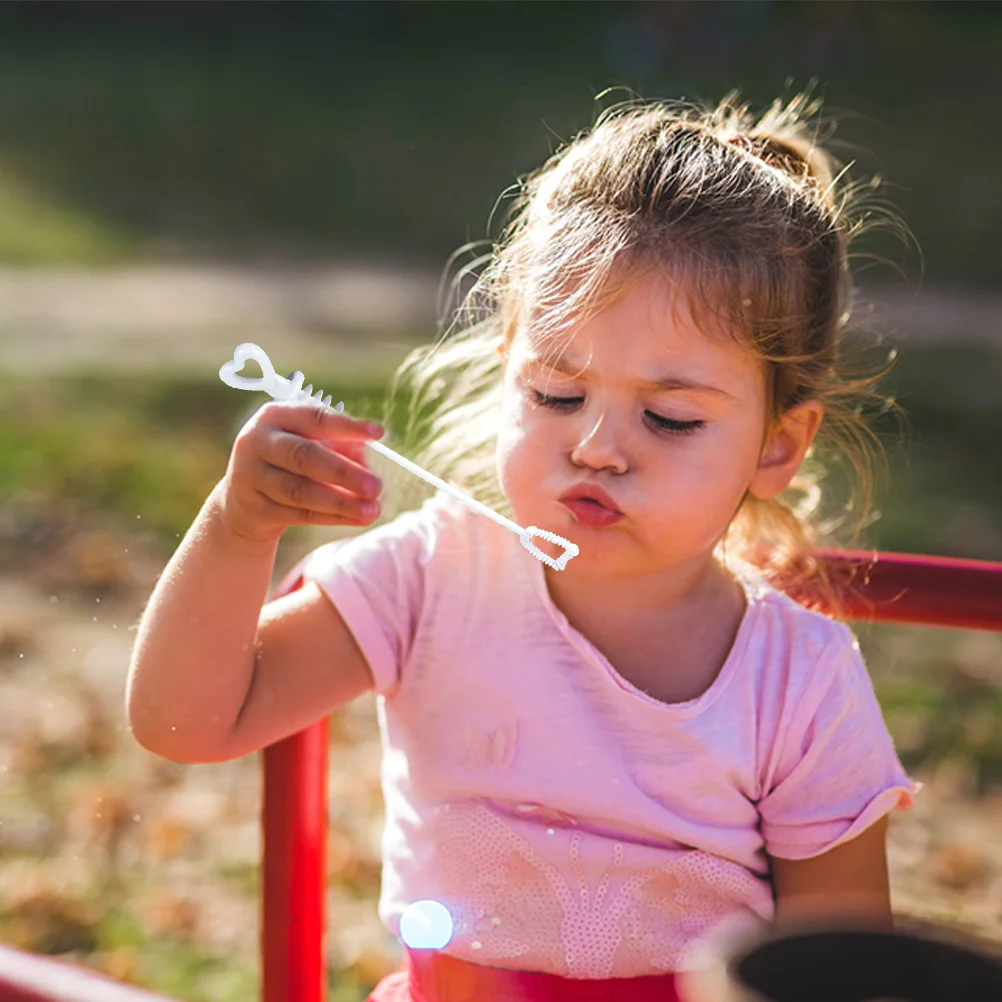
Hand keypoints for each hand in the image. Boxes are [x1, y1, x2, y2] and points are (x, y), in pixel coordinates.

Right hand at [217, 399, 384, 542]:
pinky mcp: (256, 508)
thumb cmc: (288, 462)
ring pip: (300, 491)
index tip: (378, 433)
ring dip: (341, 502)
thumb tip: (367, 458)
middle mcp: (257, 442)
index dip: (346, 426)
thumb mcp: (307, 443)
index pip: (314, 418)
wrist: (244, 498)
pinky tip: (357, 518)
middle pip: (303, 457)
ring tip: (372, 509)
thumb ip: (337, 446)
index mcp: (274, 416)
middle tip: (376, 486)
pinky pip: (299, 514)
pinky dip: (332, 517)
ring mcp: (251, 476)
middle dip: (344, 473)